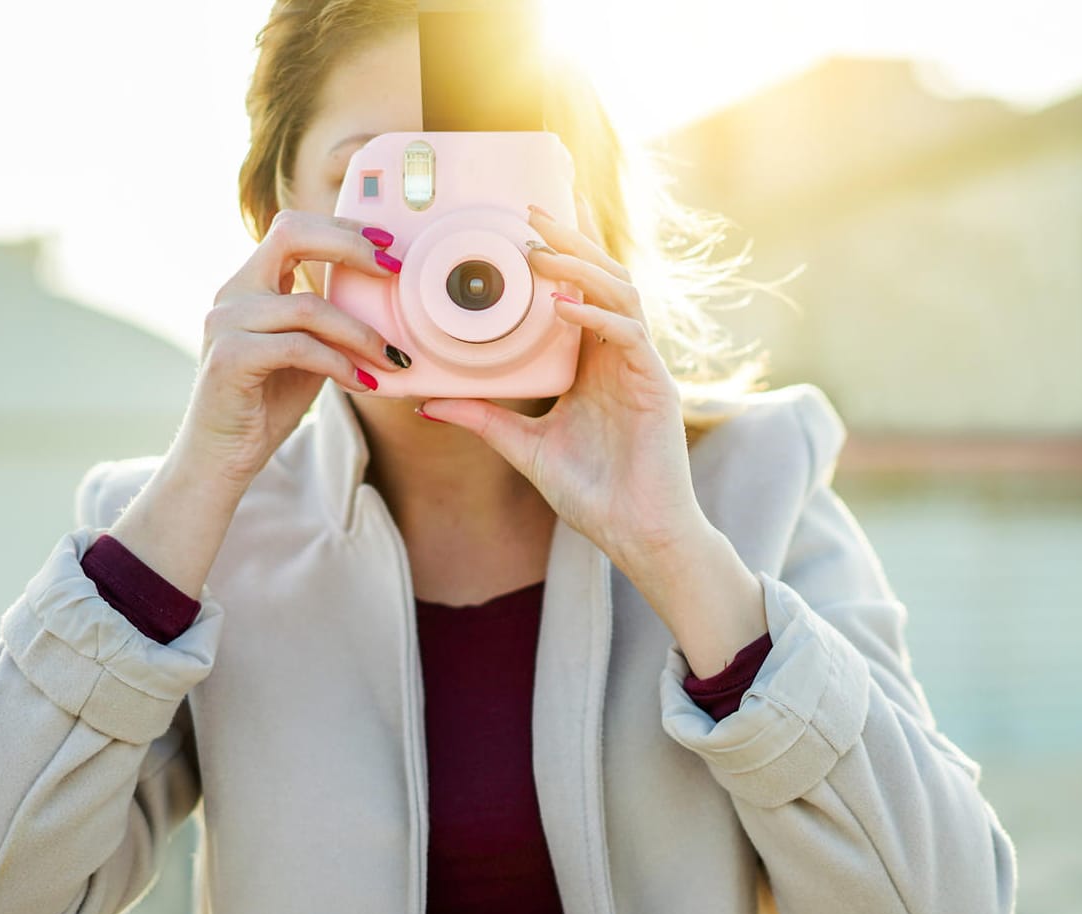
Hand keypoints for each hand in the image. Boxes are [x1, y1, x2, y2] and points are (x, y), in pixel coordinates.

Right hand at [177, 209, 404, 493]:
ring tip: (392, 358)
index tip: (387, 245)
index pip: (292, 228)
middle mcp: (233, 292)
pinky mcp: (229, 357)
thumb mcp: (307, 350)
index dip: (341, 228)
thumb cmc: (267, 402)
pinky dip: (339, 364)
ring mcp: (226, 322)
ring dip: (360, 333)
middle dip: (349, 246)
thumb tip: (386, 297)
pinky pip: (299, 348)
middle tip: (393, 271)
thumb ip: (328, 320)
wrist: (222, 456)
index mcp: (251, 283)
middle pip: (290, 236)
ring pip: (308, 307)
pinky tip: (363, 384)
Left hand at [415, 194, 707, 570]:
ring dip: (581, 267)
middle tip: (529, 212)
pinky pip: (628, 335)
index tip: (520, 224)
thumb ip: (483, 418)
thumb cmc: (593, 493)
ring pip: (620, 293)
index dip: (558, 254)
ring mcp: (640, 367)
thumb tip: (426, 403)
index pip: (580, 291)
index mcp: (593, 363)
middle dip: (569, 241)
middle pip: (602, 277)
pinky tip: (564, 307)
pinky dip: (596, 316)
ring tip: (540, 252)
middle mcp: (620, 355)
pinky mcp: (655, 386)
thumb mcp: (524, 447)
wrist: (636, 533)